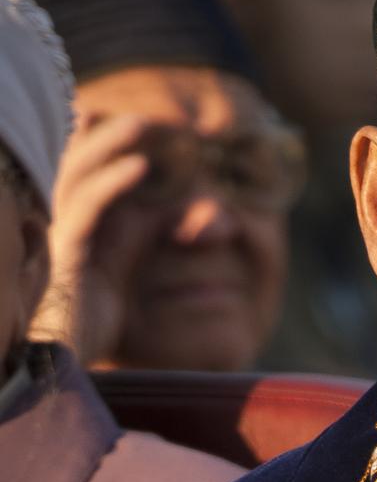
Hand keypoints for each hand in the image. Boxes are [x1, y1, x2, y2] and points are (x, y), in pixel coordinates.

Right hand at [31, 112, 152, 363]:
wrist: (63, 366)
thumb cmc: (98, 321)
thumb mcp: (137, 266)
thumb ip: (162, 233)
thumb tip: (213, 212)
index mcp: (76, 222)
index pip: (89, 168)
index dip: (112, 140)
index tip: (152, 121)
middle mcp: (62, 222)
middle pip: (78, 161)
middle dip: (111, 133)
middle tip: (154, 116)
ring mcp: (59, 235)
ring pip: (78, 174)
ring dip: (111, 144)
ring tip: (145, 123)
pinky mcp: (65, 255)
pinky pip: (88, 209)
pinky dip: (113, 183)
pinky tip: (140, 167)